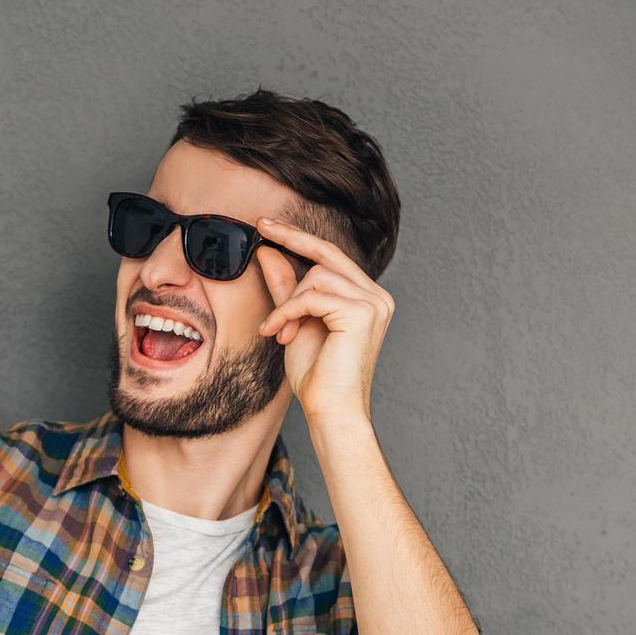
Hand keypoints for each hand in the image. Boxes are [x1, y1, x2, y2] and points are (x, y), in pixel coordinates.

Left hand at [250, 216, 393, 424]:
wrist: (330, 409)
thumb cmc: (316, 374)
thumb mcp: (294, 322)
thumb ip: (285, 288)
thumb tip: (268, 252)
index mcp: (366, 297)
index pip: (332, 256)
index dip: (300, 237)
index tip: (267, 225)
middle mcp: (376, 296)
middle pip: (327, 254)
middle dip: (292, 238)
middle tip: (259, 227)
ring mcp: (373, 302)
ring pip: (316, 277)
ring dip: (288, 304)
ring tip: (280, 333)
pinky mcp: (362, 313)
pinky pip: (312, 297)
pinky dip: (288, 313)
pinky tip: (280, 335)